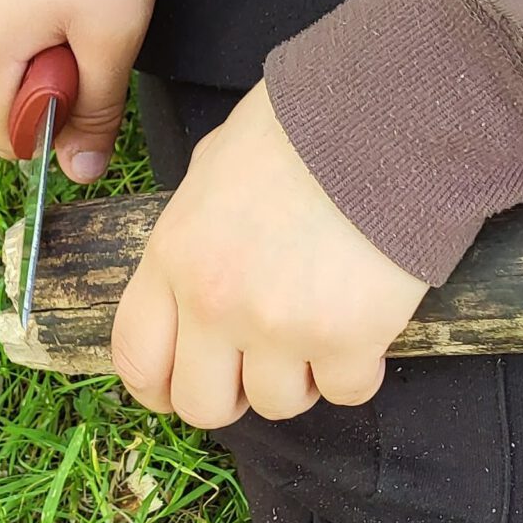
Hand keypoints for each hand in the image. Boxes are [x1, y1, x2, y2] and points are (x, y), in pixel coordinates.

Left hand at [113, 82, 428, 427]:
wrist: (385, 118)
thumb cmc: (302, 129)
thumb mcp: (214, 169)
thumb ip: (193, 234)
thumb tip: (192, 272)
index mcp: (175, 256)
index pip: (137, 358)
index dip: (158, 387)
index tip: (180, 388)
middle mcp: (216, 302)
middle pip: (202, 404)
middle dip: (232, 395)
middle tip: (260, 366)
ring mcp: (279, 327)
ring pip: (277, 404)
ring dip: (300, 378)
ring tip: (321, 330)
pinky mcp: (347, 340)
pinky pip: (345, 392)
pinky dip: (356, 370)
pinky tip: (365, 328)